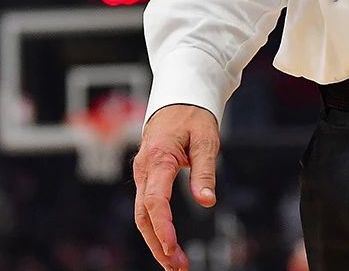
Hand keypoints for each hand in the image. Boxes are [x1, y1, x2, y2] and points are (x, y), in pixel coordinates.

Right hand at [133, 104, 219, 269]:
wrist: (178, 95)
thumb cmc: (193, 114)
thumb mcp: (206, 139)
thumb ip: (204, 171)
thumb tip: (206, 202)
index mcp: (158, 158)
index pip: (156, 201)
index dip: (163, 228)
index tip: (173, 248)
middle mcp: (145, 168)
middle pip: (143, 215)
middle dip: (158, 244)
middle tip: (177, 267)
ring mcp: (143, 172)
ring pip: (142, 213)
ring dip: (156, 240)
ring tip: (174, 263)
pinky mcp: (147, 175)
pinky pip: (146, 205)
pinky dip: (155, 227)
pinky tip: (167, 243)